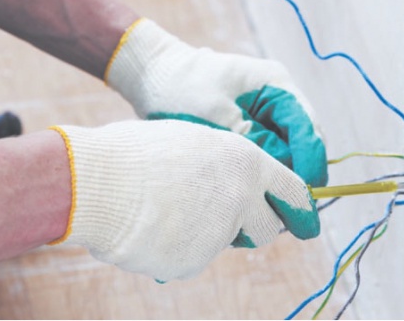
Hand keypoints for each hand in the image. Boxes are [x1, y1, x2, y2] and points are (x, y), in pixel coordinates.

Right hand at [49, 120, 319, 281]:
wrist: (95, 181)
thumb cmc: (136, 153)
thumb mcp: (192, 142)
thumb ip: (224, 167)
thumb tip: (241, 188)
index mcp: (245, 160)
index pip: (293, 191)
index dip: (302, 209)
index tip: (308, 223)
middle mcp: (241, 197)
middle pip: (269, 228)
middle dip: (256, 228)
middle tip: (228, 221)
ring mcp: (220, 231)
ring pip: (228, 242)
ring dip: (212, 234)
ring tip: (171, 210)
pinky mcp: (196, 260)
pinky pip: (196, 258)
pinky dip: (181, 248)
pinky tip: (153, 228)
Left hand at [106, 20, 327, 186]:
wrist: (153, 77)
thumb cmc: (182, 90)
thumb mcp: (219, 119)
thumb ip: (256, 145)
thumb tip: (285, 177)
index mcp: (277, 86)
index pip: (308, 130)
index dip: (311, 164)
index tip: (305, 198)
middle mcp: (279, 100)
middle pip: (303, 146)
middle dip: (295, 176)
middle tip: (286, 212)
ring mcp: (267, 115)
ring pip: (287, 155)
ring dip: (277, 179)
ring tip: (263, 208)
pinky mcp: (253, 130)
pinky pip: (268, 157)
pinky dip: (260, 176)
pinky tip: (247, 195)